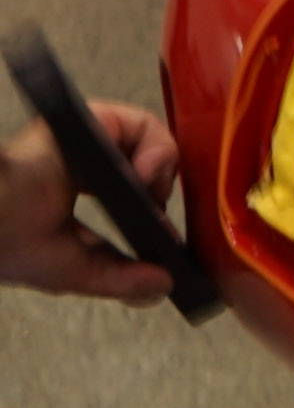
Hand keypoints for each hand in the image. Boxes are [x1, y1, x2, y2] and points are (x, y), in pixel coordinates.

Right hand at [2, 106, 180, 304]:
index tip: (161, 239)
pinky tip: (145, 175)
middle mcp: (78, 163)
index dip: (152, 215)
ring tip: (148, 193)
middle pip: (144, 164)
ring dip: (164, 171)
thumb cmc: (5, 241)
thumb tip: (162, 284)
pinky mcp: (90, 123)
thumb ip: (119, 279)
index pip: (127, 197)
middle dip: (161, 191)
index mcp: (66, 194)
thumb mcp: (72, 272)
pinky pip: (142, 124)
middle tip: (153, 215)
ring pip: (150, 141)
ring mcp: (85, 141)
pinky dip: (157, 149)